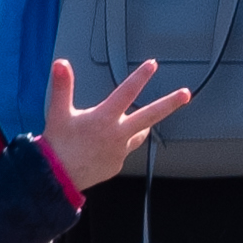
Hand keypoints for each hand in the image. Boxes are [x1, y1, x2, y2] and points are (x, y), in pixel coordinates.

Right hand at [41, 58, 188, 190]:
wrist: (56, 179)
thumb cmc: (58, 145)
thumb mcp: (58, 112)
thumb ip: (62, 86)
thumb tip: (61, 63)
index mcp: (104, 118)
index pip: (126, 92)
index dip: (140, 77)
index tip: (152, 65)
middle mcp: (117, 134)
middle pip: (149, 115)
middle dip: (170, 103)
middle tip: (186, 94)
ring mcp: (120, 151)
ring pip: (138, 134)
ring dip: (142, 125)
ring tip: (145, 121)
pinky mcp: (117, 165)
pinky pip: (123, 150)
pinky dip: (119, 144)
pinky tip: (105, 145)